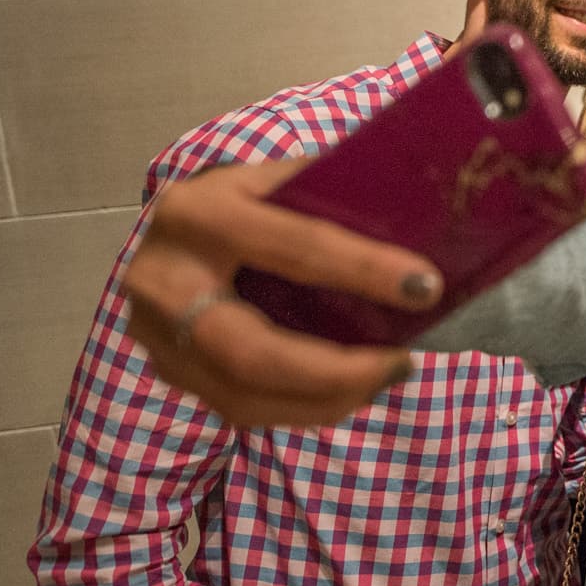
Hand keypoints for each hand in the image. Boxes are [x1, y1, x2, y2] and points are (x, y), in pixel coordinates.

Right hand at [121, 159, 435, 427]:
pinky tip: (351, 391)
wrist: (165, 231)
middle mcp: (165, 280)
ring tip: (387, 377)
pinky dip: (305, 406)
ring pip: (245, 396)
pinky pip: (242, 407)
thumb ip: (327, 192)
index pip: (291, 246)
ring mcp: (159, 337)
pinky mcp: (171, 372)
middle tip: (402, 364)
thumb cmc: (238, 201)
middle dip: (336, 371)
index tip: (425, 287)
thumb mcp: (271, 178)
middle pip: (253, 352)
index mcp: (198, 214)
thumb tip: (419, 215)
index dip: (362, 269)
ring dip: (328, 398)